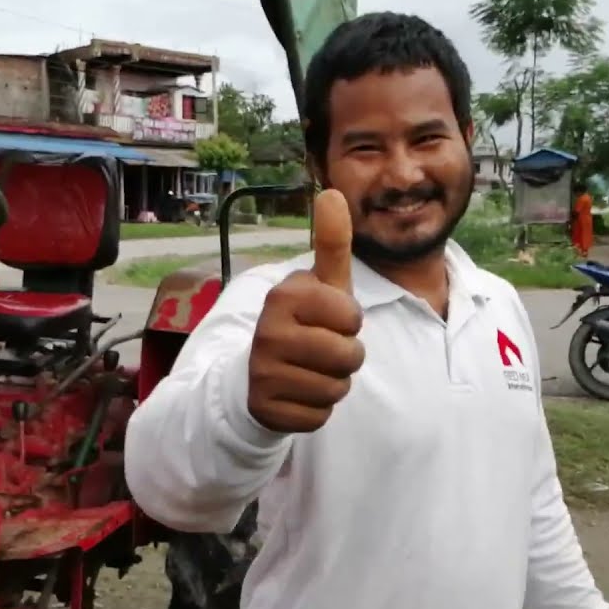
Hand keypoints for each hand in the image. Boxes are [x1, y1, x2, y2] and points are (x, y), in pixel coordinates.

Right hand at [247, 189, 365, 432]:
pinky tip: (298, 394)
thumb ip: (331, 243)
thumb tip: (332, 191)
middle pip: (349, 357)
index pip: (352, 317)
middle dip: (346, 357)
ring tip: (310, 371)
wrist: (255, 374)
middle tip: (320, 350)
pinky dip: (316, 409)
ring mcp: (264, 372)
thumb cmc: (302, 323)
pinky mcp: (266, 409)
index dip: (349, 323)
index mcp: (284, 296)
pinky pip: (319, 416)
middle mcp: (268, 332)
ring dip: (333, 384)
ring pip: (336, 389)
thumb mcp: (319, 285)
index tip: (327, 320)